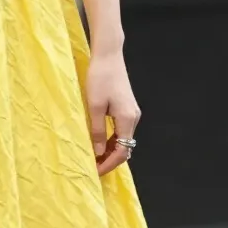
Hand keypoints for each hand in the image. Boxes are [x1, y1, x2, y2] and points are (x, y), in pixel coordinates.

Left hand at [86, 49, 140, 176]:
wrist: (108, 56)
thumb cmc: (100, 78)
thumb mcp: (94, 106)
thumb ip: (97, 131)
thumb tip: (97, 152)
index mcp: (127, 119)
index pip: (122, 151)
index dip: (109, 164)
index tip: (95, 171)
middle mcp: (133, 118)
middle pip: (125, 147)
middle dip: (110, 160)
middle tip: (93, 167)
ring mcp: (132, 112)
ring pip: (123, 139)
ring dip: (110, 150)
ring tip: (93, 157)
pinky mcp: (127, 107)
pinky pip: (121, 130)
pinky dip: (111, 140)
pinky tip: (99, 142)